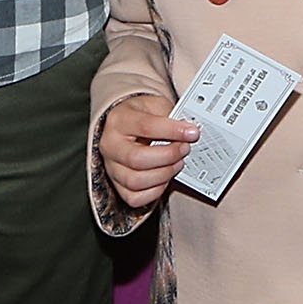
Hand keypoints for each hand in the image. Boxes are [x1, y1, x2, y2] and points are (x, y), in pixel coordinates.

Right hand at [98, 94, 197, 215]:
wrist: (127, 125)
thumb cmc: (141, 115)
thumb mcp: (155, 105)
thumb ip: (171, 116)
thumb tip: (190, 132)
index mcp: (119, 120)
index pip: (146, 127)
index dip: (172, 131)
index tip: (192, 133)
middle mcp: (110, 145)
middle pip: (137, 159)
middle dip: (168, 156)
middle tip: (184, 149)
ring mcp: (111, 168)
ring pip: (136, 181)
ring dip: (164, 174)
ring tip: (178, 162)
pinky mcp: (117, 186)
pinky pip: (135, 198)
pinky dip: (155, 190)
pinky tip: (165, 176)